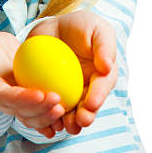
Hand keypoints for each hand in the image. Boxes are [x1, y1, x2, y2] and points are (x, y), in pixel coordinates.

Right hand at [0, 28, 65, 137]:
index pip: (4, 96)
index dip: (23, 99)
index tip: (42, 94)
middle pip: (21, 111)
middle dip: (40, 110)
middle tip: (60, 102)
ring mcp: (11, 100)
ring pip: (31, 114)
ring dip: (48, 115)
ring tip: (66, 108)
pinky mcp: (22, 96)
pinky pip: (36, 108)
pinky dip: (50, 113)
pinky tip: (68, 112)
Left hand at [27, 10, 117, 135]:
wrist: (55, 27)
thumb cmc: (82, 26)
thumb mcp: (97, 29)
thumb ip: (104, 46)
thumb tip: (107, 66)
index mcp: (103, 76)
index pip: (102, 88)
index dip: (98, 97)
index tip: (91, 104)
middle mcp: (88, 89)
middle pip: (88, 107)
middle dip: (85, 116)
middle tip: (80, 121)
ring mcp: (70, 94)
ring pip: (71, 112)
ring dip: (68, 122)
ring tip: (64, 125)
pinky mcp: (51, 93)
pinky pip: (49, 107)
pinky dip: (47, 116)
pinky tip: (44, 120)